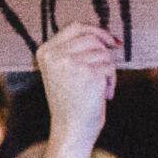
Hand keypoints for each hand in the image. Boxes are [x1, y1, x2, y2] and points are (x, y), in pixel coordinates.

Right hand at [35, 21, 118, 157]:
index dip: (96, 31)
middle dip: (105, 54)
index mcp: (45, 52)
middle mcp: (55, 55)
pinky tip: (104, 95)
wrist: (71, 130)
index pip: (75, 27)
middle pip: (92, 38)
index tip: (111, 42)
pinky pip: (110, 66)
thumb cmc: (71, 103)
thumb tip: (110, 37)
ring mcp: (71, 63)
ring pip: (103, 52)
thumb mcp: (64, 71)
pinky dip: (112, 81)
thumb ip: (76, 51)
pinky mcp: (88, 73)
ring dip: (108, 70)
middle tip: (106, 71)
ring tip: (102, 88)